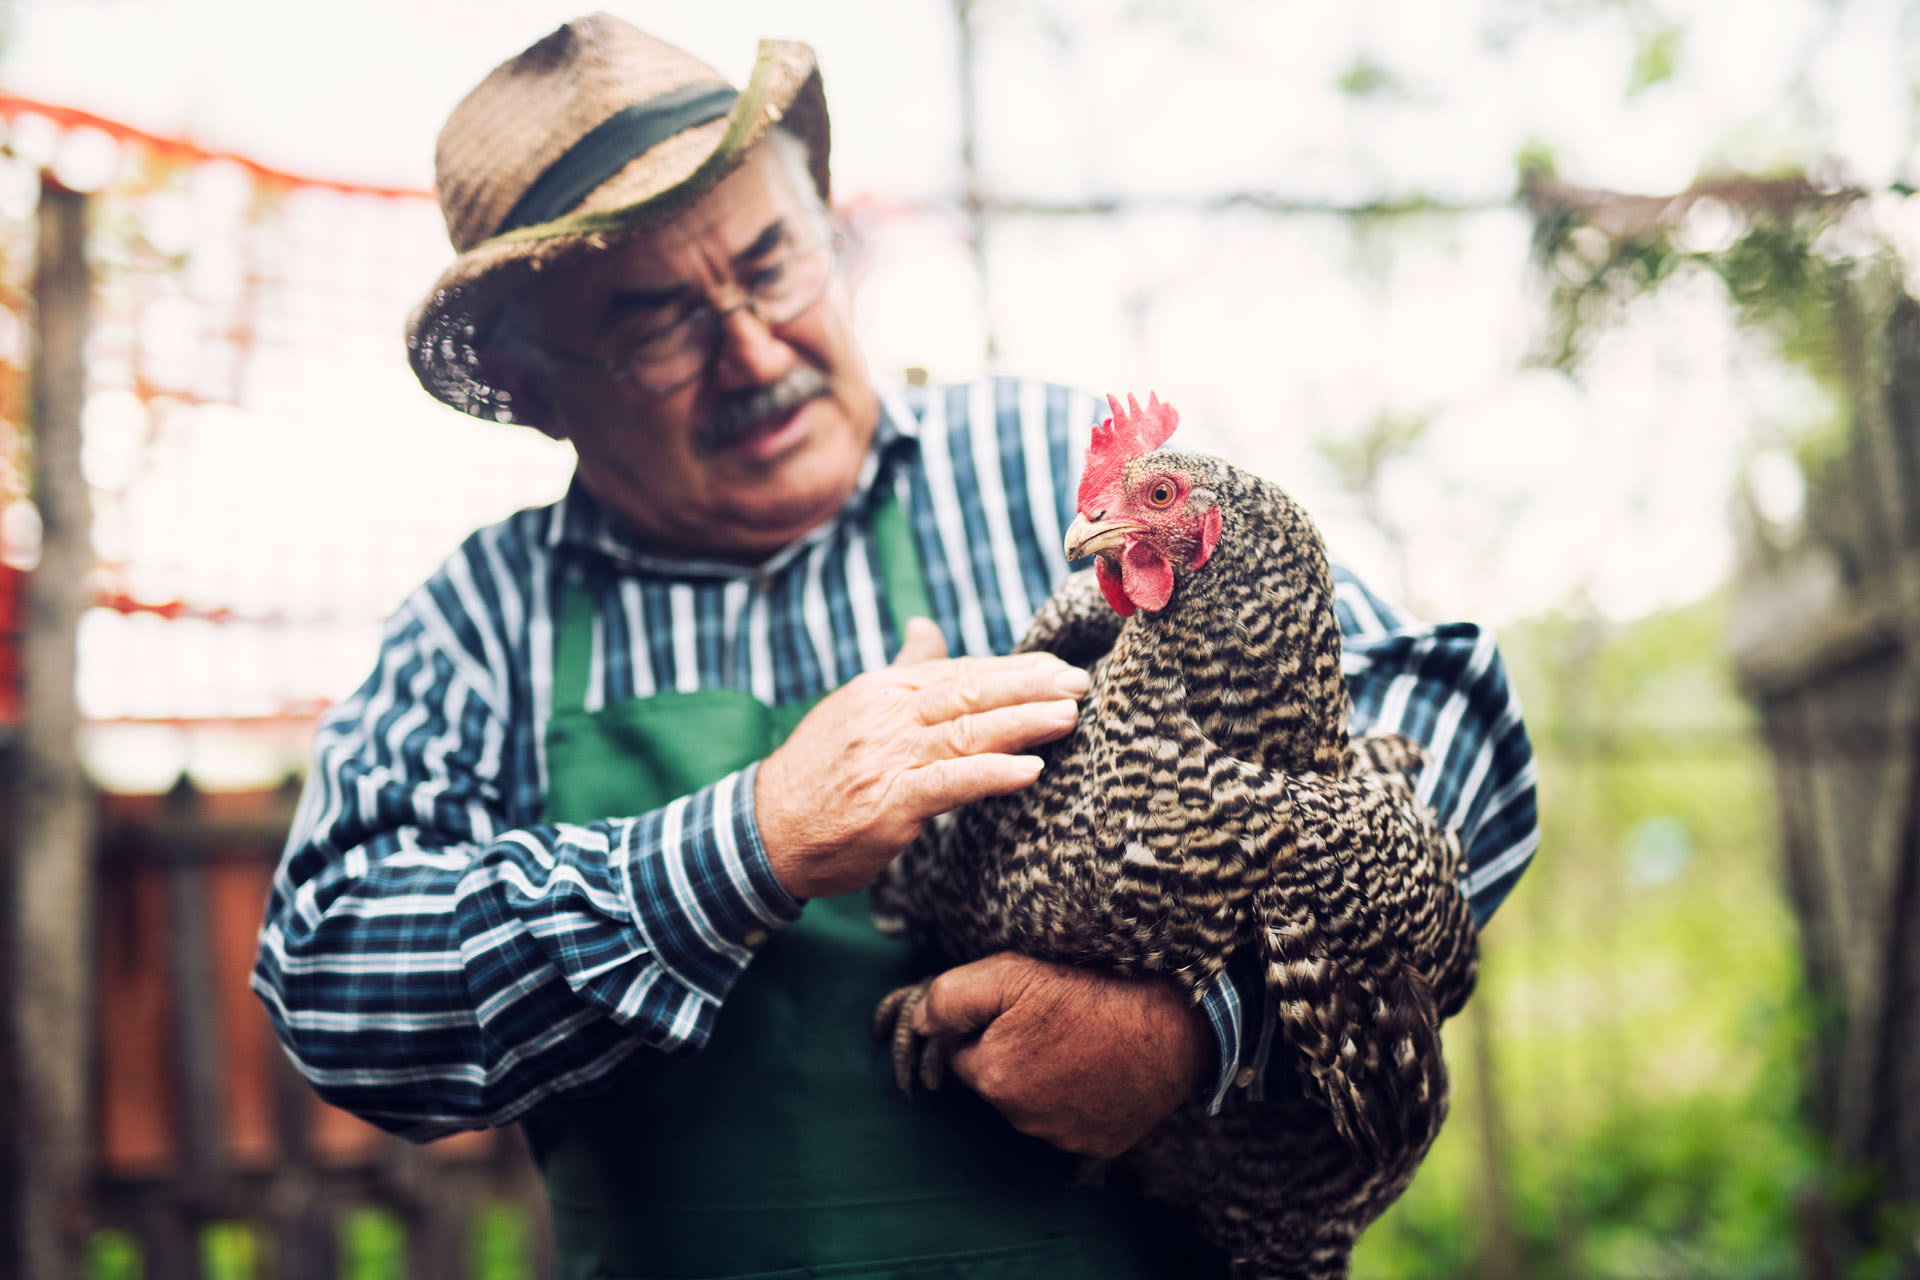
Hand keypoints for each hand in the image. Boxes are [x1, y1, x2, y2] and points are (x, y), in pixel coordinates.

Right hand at [756, 619, 1088, 899]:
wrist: (766, 831)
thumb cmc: (819, 772)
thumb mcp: (856, 709)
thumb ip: (903, 672)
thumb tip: (926, 628)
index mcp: (883, 690)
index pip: (959, 672)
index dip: (1013, 670)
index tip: (1058, 668)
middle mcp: (885, 717)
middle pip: (969, 693)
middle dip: (1029, 687)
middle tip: (1078, 684)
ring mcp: (885, 759)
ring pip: (965, 733)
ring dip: (1021, 724)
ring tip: (1067, 718)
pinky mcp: (886, 805)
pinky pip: (947, 784)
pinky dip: (990, 774)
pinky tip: (1028, 770)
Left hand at [913, 952, 1211, 1157]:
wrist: (1174, 1026)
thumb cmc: (1094, 993)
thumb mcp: (1012, 972)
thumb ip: (952, 996)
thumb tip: (920, 1022)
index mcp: (992, 1075)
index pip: (962, 1054)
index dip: (985, 1027)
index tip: (1017, 1010)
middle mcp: (1020, 1117)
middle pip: (997, 1081)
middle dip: (1012, 1054)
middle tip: (1051, 1022)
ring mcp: (1060, 1136)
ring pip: (1032, 1104)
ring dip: (1044, 1078)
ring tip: (1079, 1043)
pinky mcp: (1096, 1144)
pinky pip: (1071, 1122)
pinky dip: (1078, 1100)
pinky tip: (1099, 1070)